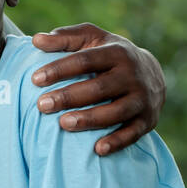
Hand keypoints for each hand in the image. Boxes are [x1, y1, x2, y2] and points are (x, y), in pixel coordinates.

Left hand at [30, 23, 165, 155]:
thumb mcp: (91, 39)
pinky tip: (97, 149)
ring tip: (62, 123)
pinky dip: (117, 141)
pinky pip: (133, 133)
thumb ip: (64, 38)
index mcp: (116, 52)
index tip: (35, 79)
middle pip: (99, 87)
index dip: (60, 69)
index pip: (85, 60)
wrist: (151, 73)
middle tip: (42, 105)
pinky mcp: (148, 120)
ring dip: (90, 119)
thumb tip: (36, 40)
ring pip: (116, 111)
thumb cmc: (108, 55)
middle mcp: (132, 75)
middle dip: (69, 97)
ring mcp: (142, 98)